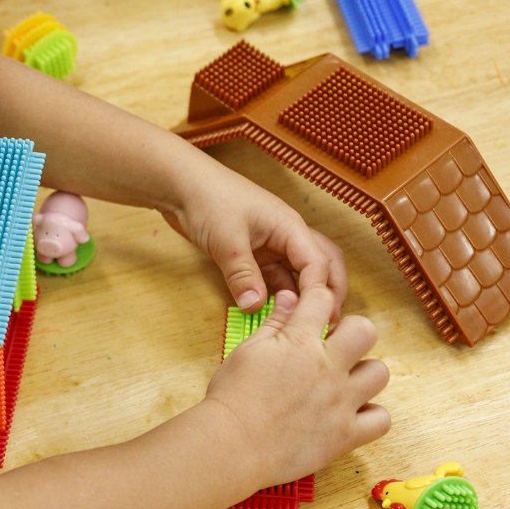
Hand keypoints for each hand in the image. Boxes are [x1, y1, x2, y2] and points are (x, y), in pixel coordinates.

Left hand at [160, 157, 347, 316]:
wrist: (181, 185)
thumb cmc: (208, 198)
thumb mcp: (227, 241)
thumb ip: (243, 275)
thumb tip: (255, 306)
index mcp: (290, 226)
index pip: (318, 263)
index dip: (321, 291)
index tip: (317, 317)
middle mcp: (287, 236)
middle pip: (321, 265)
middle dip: (329, 292)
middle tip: (327, 321)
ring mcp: (271, 244)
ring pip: (297, 274)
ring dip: (302, 296)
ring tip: (302, 323)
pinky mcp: (253, 253)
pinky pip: (273, 277)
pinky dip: (277, 294)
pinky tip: (274, 313)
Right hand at [206, 285, 390, 486]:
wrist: (232, 445)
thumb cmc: (232, 398)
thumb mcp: (247, 351)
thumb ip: (274, 323)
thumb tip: (289, 298)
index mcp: (299, 341)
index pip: (321, 299)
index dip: (317, 294)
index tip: (314, 302)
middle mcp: (328, 367)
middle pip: (365, 330)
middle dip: (351, 332)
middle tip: (333, 347)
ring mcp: (341, 401)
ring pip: (379, 373)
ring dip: (363, 374)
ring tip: (343, 382)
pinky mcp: (346, 435)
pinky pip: (381, 419)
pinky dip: (369, 416)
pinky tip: (349, 414)